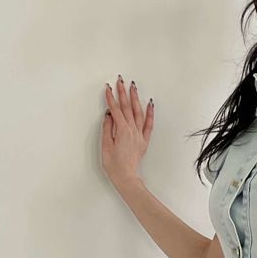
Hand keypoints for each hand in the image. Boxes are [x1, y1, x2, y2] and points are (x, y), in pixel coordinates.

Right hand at [101, 74, 153, 188]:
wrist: (126, 177)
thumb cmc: (114, 165)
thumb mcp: (106, 145)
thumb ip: (107, 128)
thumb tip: (109, 115)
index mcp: (122, 130)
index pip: (115, 110)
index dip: (111, 98)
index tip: (108, 88)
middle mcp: (132, 130)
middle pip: (127, 107)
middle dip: (123, 92)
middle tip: (120, 80)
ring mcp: (139, 135)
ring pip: (138, 112)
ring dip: (135, 98)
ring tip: (133, 87)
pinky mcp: (143, 141)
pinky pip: (149, 124)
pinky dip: (150, 113)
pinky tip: (149, 104)